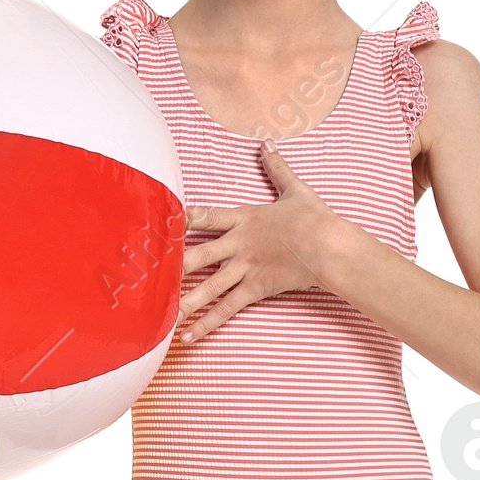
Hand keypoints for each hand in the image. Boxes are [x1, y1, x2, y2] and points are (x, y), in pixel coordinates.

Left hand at [177, 145, 342, 341]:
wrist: (331, 247)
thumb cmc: (314, 218)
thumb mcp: (294, 189)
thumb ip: (276, 167)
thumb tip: (267, 144)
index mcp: (245, 218)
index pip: (206, 216)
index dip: (182, 218)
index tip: (160, 221)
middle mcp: (240, 243)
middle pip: (199, 253)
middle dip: (173, 263)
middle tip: (148, 271)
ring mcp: (246, 268)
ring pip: (208, 286)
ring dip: (184, 299)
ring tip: (160, 312)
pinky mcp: (255, 289)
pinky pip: (226, 308)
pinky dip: (207, 323)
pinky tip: (186, 335)